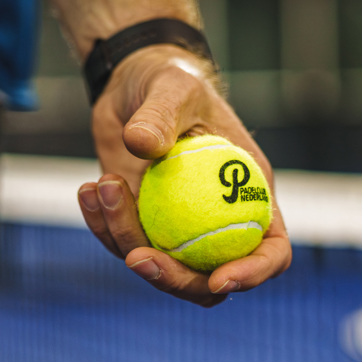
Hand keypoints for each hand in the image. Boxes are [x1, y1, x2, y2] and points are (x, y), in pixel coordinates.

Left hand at [78, 46, 291, 306]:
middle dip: (175, 278)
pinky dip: (104, 224)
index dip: (253, 273)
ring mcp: (180, 229)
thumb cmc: (170, 82)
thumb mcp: (171, 87)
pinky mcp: (143, 225)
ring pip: (161, 267)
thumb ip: (160, 115)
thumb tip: (141, 145)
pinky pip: (124, 243)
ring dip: (126, 240)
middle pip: (210, 280)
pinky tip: (89, 190)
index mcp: (250, 195)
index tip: (219, 278)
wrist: (133, 85)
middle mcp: (221, 220)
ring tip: (103, 186)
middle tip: (136, 256)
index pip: (272, 250)